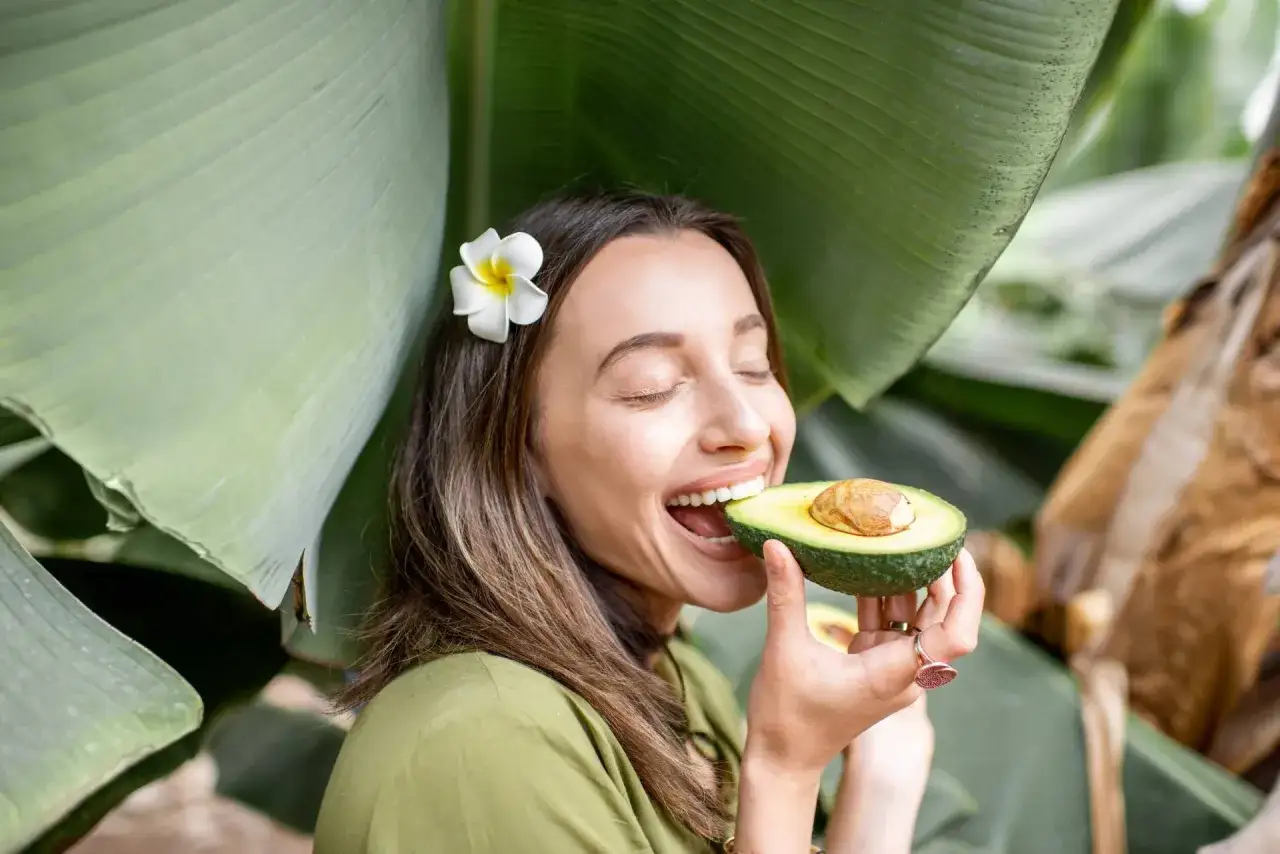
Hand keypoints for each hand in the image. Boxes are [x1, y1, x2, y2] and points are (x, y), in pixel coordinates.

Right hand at [743, 541, 983, 777]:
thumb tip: (777, 545)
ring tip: (903, 539)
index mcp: (894, 674)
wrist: (782, 759)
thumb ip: (785, 594)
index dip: (967, 594)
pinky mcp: (873, 666)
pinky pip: (891, 624)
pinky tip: (873, 564)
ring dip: (913, 582)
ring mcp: (890, 669)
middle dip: (943, 577)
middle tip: (930, 534)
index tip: (958, 554)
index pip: (955, 636)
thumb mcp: (784, 649)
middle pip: (943, 620)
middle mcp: (903, 673)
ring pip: (918, 620)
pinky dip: (884, 595)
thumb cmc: (787, 716)